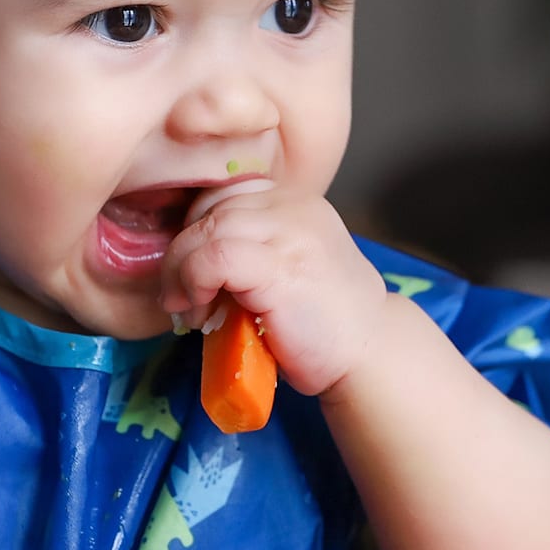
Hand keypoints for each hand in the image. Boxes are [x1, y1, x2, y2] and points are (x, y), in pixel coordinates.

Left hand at [160, 186, 387, 397]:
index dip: (194, 231)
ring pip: (206, 229)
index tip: (190, 272)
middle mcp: (293, 206)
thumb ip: (248, 248)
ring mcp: (289, 232)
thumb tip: (182, 257)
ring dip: (181, 272)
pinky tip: (199, 311)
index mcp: (294, 201)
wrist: (369, 354)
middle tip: (180, 296)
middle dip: (181, 252)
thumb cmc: (320, 322)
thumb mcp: (283, 267)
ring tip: (190, 309)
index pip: (222, 194)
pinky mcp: (280, 265)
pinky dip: (193, 282)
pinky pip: (213, 257)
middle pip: (209, 208)